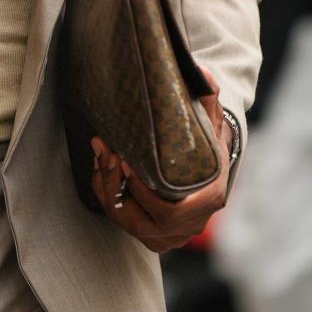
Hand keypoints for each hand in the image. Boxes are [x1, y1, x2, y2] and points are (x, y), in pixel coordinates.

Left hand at [89, 68, 233, 253]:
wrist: (210, 169)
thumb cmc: (208, 145)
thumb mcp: (211, 122)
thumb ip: (207, 99)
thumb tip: (202, 73)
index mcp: (208, 200)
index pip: (169, 210)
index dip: (141, 192)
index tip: (125, 161)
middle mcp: (189, 225)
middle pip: (139, 220)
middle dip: (115, 185)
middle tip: (104, 152)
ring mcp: (171, 236)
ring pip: (126, 222)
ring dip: (107, 189)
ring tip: (100, 157)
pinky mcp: (155, 238)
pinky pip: (123, 224)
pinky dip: (108, 198)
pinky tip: (102, 172)